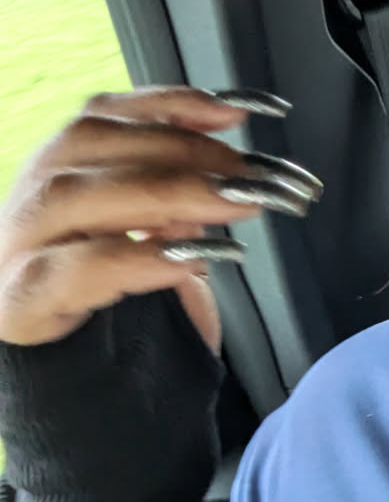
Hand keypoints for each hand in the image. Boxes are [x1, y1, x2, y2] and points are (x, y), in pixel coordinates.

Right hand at [0, 87, 321, 352]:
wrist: (87, 397)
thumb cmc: (124, 315)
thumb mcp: (160, 243)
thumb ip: (178, 198)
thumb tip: (224, 157)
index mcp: (55, 175)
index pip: (102, 115)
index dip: (169, 103)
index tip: (240, 111)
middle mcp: (24, 202)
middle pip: (86, 145)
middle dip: (179, 148)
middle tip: (252, 171)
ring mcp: (12, 252)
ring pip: (71, 196)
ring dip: (165, 191)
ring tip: (238, 204)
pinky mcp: (17, 305)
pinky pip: (70, 271)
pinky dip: (136, 257)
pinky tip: (192, 259)